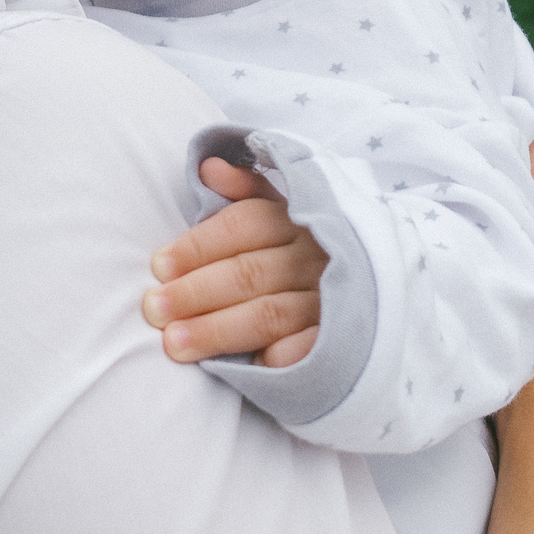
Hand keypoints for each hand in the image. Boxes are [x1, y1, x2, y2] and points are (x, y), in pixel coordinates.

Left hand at [143, 160, 325, 366]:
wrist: (379, 291)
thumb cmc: (308, 252)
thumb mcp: (285, 211)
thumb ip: (245, 190)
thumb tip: (207, 168)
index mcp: (301, 220)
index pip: (246, 224)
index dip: (198, 245)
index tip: (159, 267)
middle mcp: (319, 258)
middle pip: (250, 273)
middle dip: (195, 292)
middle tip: (153, 309)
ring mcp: (333, 302)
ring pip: (268, 315)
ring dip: (216, 330)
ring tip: (174, 343)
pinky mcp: (343, 343)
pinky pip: (303, 352)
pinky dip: (271, 357)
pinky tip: (238, 365)